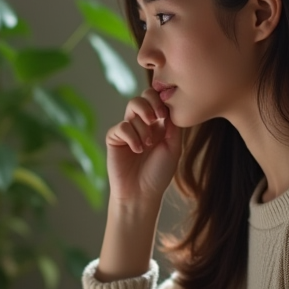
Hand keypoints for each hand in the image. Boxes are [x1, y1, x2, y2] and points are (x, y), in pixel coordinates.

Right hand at [105, 87, 181, 206]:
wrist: (141, 193)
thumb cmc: (159, 173)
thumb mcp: (173, 147)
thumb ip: (173, 125)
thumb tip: (170, 105)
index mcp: (158, 124)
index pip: (158, 99)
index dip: (161, 99)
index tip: (164, 114)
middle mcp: (143, 124)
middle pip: (143, 96)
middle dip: (150, 103)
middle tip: (156, 118)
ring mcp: (128, 129)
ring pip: (132, 107)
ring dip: (143, 125)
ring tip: (147, 144)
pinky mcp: (114, 137)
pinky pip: (122, 126)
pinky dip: (131, 137)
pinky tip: (136, 150)